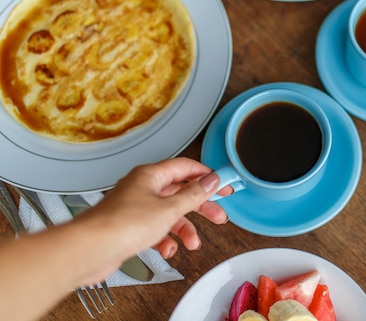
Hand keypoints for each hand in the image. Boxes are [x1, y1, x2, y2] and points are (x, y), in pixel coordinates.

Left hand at [78, 157, 229, 280]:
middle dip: (201, 206)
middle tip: (218, 215)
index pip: (186, 167)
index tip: (223, 184)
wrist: (90, 249)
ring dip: (184, 229)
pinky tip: (167, 250)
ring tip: (193, 242)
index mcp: (151, 175)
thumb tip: (210, 181)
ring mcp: (135, 207)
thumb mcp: (169, 209)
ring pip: (169, 214)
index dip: (207, 176)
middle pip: (180, 192)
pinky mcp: (130, 227)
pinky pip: (155, 229)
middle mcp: (142, 188)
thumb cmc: (121, 225)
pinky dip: (165, 240)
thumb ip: (193, 195)